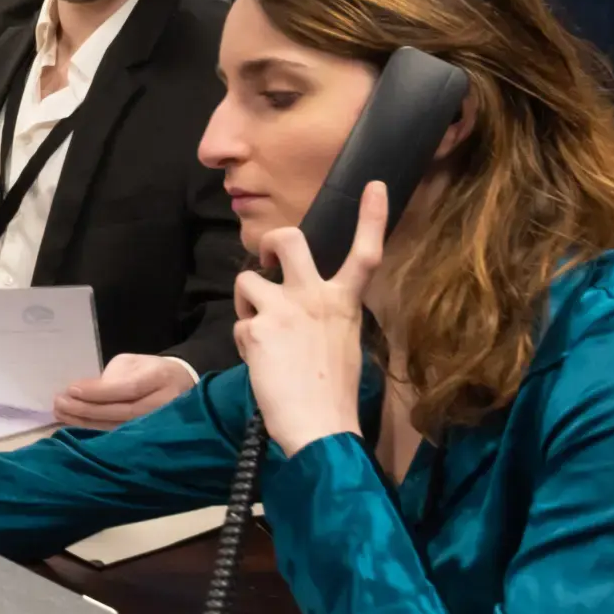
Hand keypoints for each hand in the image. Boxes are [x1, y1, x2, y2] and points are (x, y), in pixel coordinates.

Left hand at [53, 353, 199, 430]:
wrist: (181, 387)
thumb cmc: (150, 371)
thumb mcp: (133, 363)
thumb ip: (113, 376)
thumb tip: (86, 393)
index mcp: (160, 378)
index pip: (128, 388)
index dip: (99, 391)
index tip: (71, 389)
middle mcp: (164, 404)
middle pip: (122, 411)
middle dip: (87, 409)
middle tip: (60, 404)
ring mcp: (160, 424)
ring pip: (120, 427)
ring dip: (87, 423)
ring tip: (61, 415)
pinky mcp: (151, 437)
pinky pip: (121, 436)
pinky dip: (96, 432)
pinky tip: (76, 427)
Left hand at [236, 181, 386, 456]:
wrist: (320, 427)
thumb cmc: (333, 395)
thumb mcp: (344, 344)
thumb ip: (325, 316)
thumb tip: (300, 309)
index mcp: (345, 304)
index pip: (366, 254)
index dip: (371, 217)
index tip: (373, 185)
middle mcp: (317, 298)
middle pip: (289, 239)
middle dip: (271, 240)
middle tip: (267, 257)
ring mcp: (286, 309)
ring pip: (248, 282)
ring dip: (248, 303)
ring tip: (262, 336)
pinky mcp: (258, 328)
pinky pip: (240, 323)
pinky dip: (245, 341)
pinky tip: (261, 364)